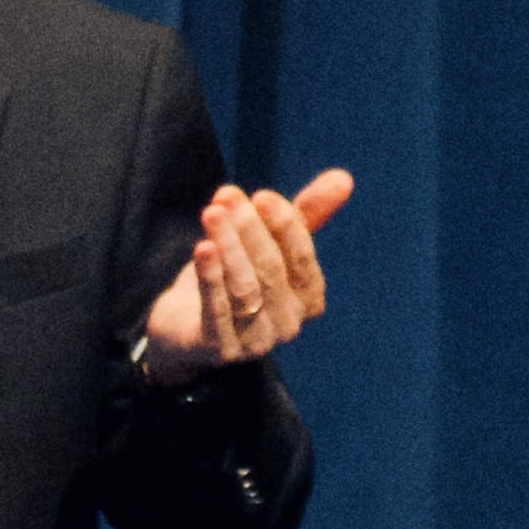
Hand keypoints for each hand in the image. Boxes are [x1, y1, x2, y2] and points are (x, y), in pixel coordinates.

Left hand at [143, 170, 353, 370]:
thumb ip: (303, 215)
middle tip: (226, 195)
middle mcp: (288, 324)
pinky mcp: (221, 350)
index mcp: (308, 299)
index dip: (285, 225)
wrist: (184, 326)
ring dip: (228, 246)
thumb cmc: (235, 278)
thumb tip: (344, 177)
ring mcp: (256, 342)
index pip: (303, 258)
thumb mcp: (268, 243)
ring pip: (246, 288)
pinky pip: (218, 310)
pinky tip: (202, 248)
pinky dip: (211, 276)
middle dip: (250, 228)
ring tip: (211, 213)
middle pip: (272, 270)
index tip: (261, 196)